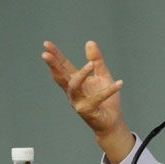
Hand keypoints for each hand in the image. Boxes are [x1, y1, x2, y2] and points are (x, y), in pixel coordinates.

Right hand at [42, 40, 133, 163]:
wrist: (112, 121)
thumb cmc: (106, 100)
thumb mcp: (102, 76)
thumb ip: (96, 60)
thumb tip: (89, 42)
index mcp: (76, 82)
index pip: (63, 67)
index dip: (55, 56)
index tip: (46, 44)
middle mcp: (73, 92)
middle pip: (61, 76)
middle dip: (53, 65)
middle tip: (46, 54)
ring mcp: (78, 102)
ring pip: (75, 87)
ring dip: (82, 75)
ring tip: (91, 64)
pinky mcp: (88, 111)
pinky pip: (98, 99)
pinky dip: (109, 90)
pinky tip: (119, 83)